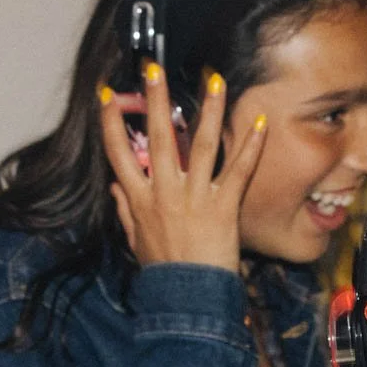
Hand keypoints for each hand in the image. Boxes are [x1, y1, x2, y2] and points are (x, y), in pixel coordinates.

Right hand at [99, 62, 268, 270]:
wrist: (187, 297)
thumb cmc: (163, 270)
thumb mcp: (135, 240)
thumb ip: (125, 211)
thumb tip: (114, 189)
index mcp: (139, 198)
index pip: (118, 153)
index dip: (111, 123)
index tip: (109, 96)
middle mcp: (164, 191)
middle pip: (156, 137)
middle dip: (154, 100)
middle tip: (153, 69)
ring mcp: (194, 196)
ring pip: (199, 145)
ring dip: (207, 109)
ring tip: (213, 80)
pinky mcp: (223, 206)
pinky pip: (237, 170)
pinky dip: (250, 146)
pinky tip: (258, 121)